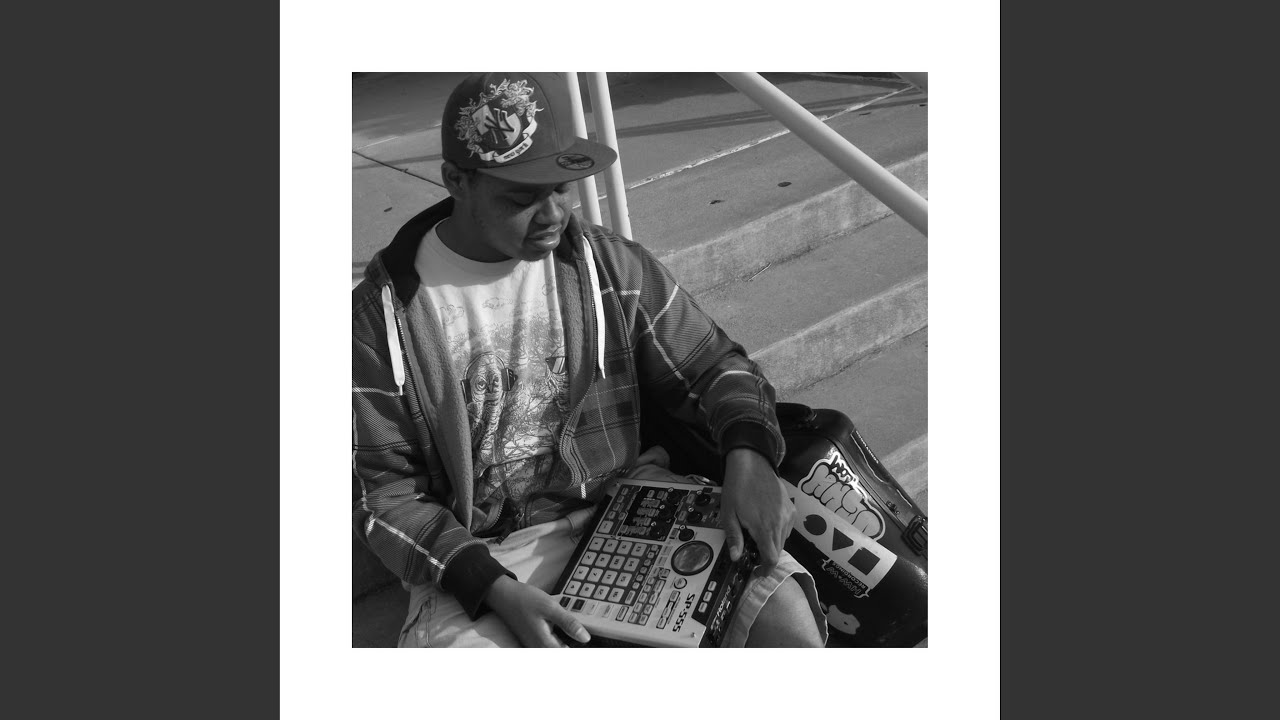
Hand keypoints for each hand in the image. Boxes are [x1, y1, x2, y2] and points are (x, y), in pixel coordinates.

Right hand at [484, 576, 591, 647]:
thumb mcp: (551, 608)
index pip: (567, 655)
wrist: (503, 594)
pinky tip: (562, 626)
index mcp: (544, 645)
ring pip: (556, 648)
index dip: (579, 650)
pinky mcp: (533, 639)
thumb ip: (568, 624)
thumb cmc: (525, 599)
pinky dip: (558, 637)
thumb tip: (586, 638)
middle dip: (572, 645)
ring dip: (565, 641)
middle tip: (583, 634)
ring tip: (575, 630)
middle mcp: (538, 649)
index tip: (590, 643)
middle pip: (562, 652)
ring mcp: (534, 645)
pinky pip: (550, 643)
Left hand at [720, 448, 794, 568]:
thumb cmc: (737, 488)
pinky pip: (787, 527)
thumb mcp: (729, 514)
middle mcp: (780, 523)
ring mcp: (788, 515)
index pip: (772, 558)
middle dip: (767, 556)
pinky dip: (778, 531)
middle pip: (778, 550)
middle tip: (753, 553)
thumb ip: (734, 537)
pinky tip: (766, 523)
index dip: (766, 569)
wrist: (752, 463)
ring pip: (783, 539)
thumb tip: (736, 558)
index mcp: (764, 528)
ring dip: (772, 543)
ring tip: (757, 535)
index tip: (758, 572)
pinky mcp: (791, 508)